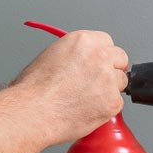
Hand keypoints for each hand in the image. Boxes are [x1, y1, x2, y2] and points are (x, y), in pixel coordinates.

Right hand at [13, 30, 129, 142]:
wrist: (32, 111)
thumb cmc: (33, 89)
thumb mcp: (51, 56)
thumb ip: (74, 55)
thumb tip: (81, 63)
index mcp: (83, 41)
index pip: (107, 42)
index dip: (102, 55)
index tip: (99, 62)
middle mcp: (99, 56)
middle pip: (120, 60)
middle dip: (111, 70)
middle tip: (96, 82)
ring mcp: (108, 79)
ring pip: (120, 83)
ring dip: (108, 90)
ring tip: (85, 99)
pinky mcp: (112, 102)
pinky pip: (116, 104)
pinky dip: (105, 109)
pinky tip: (86, 110)